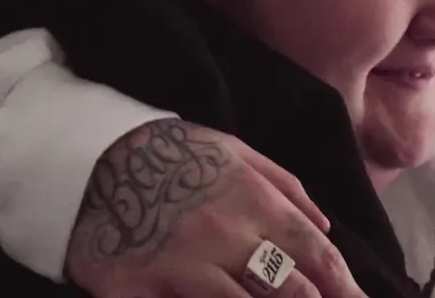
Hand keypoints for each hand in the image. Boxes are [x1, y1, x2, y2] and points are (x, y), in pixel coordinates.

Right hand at [65, 118, 366, 297]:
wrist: (91, 155)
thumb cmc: (171, 153)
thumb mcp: (234, 151)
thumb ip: (286, 187)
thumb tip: (326, 227)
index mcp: (254, 201)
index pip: (316, 254)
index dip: (344, 287)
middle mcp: (226, 236)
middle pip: (291, 291)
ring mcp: (184, 267)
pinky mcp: (140, 290)